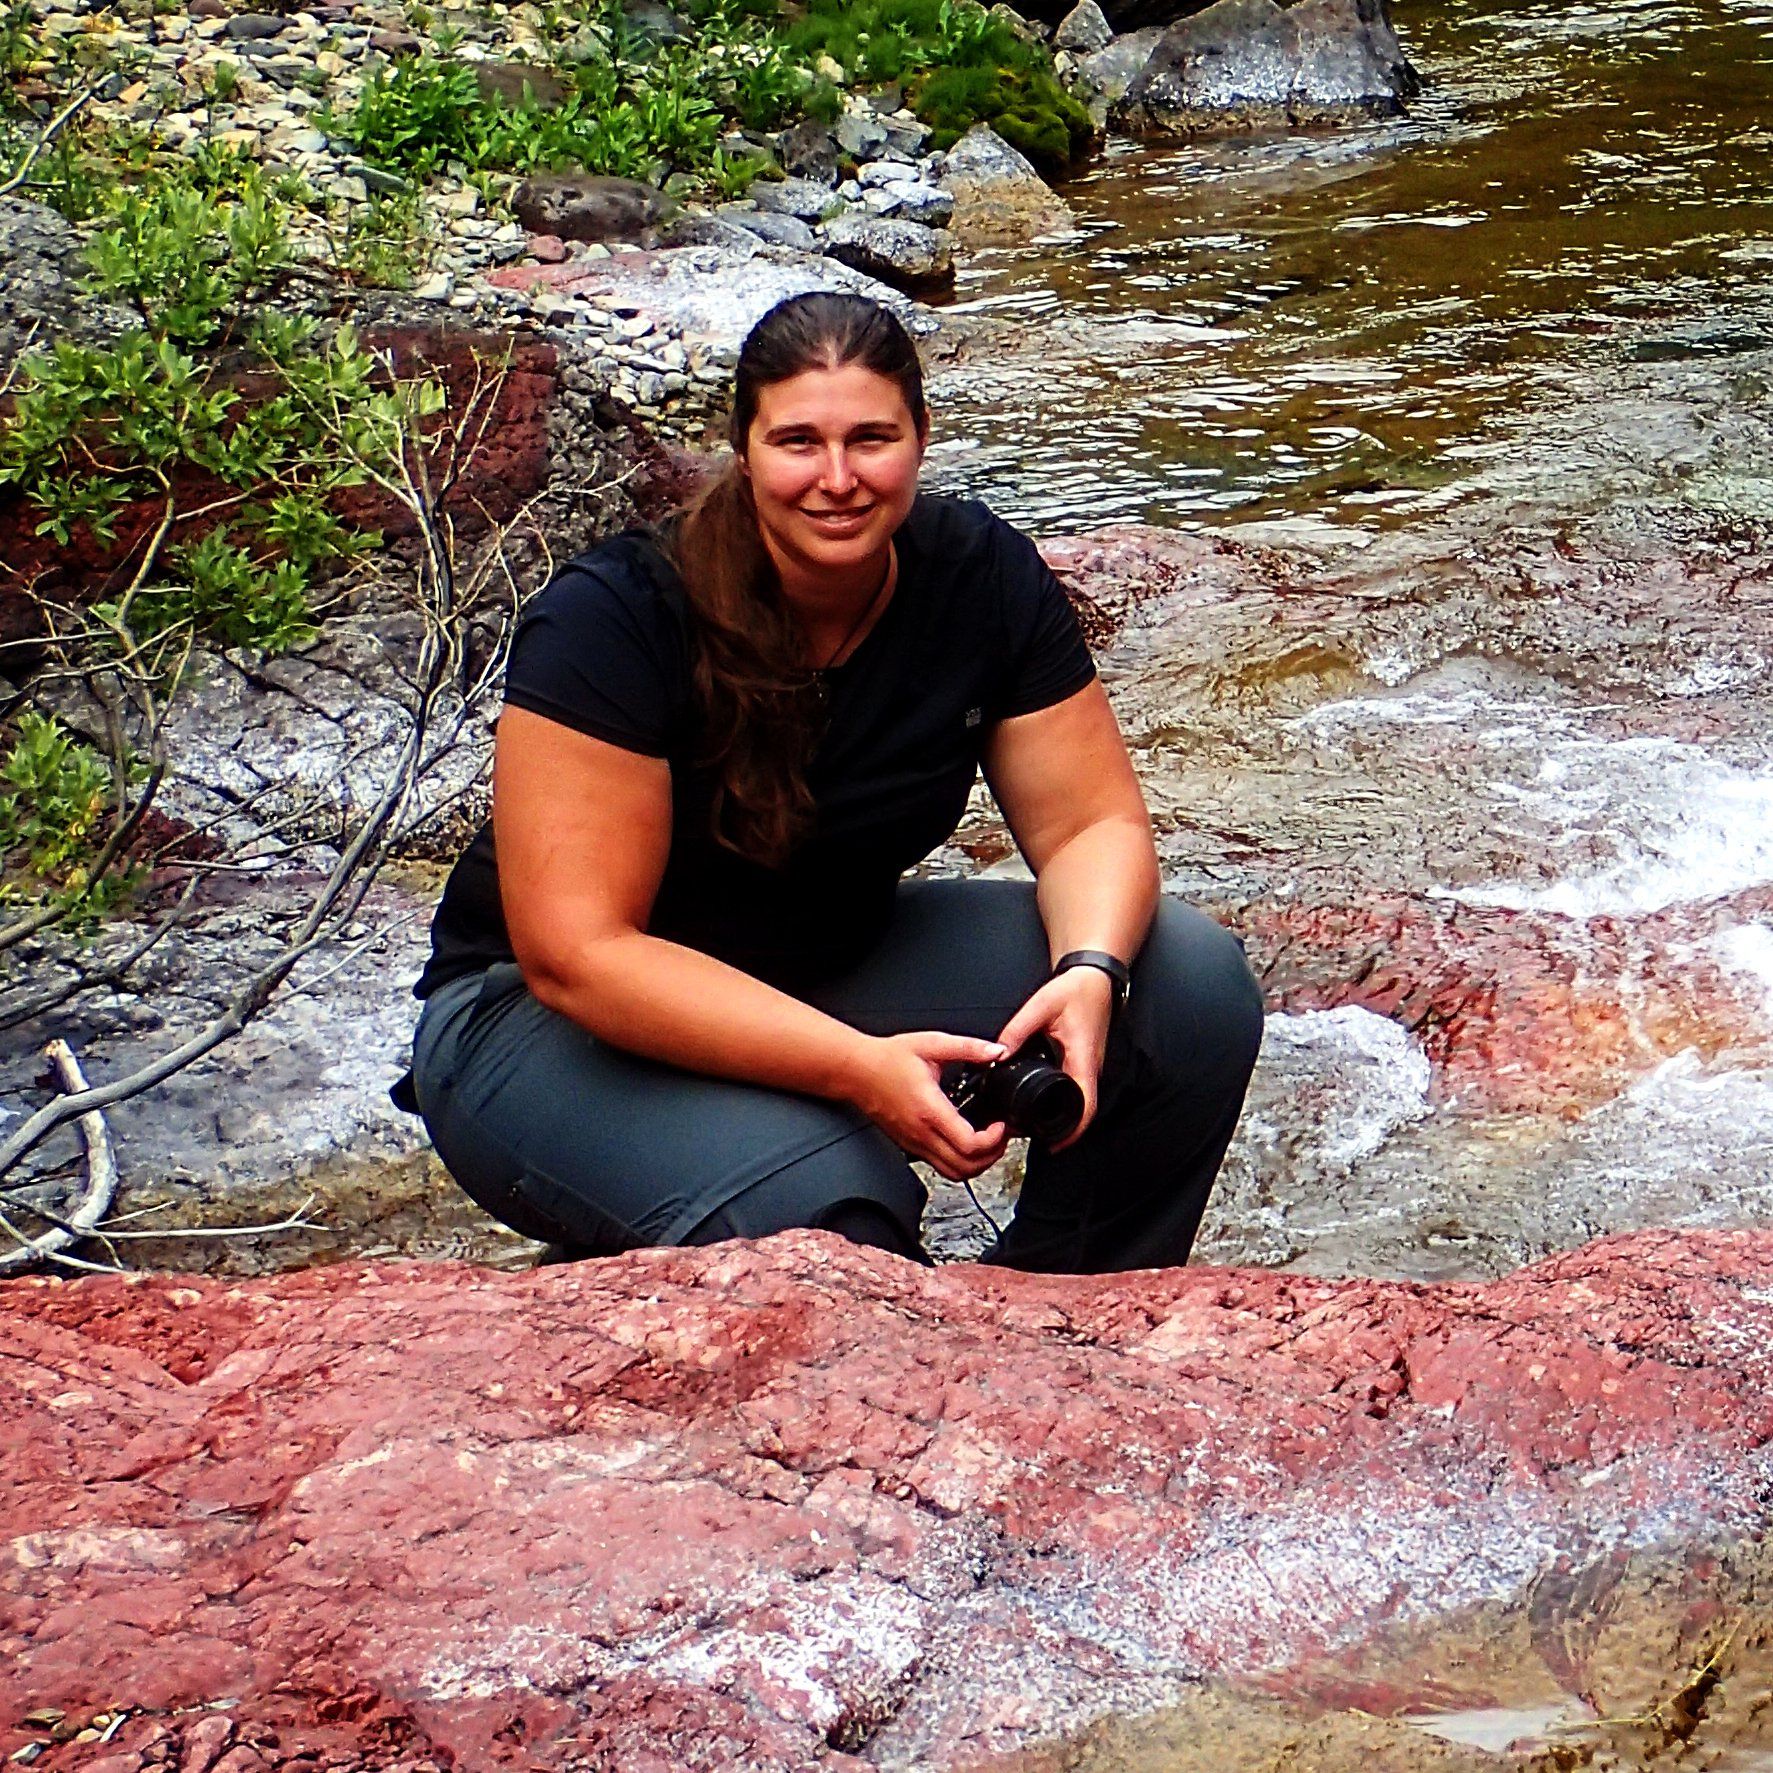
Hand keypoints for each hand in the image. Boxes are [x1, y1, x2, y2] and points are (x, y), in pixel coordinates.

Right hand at [846, 1031, 1009, 1181]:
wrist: (856, 1070)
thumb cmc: (888, 1059)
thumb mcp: (932, 1044)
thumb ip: (968, 1047)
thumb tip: (997, 1051)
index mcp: (930, 1110)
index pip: (969, 1144)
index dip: (993, 1140)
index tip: (1001, 1125)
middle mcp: (922, 1133)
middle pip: (965, 1168)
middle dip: (992, 1156)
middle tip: (1001, 1136)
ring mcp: (915, 1143)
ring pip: (953, 1174)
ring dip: (977, 1165)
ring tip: (988, 1143)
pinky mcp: (910, 1145)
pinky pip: (940, 1166)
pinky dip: (960, 1163)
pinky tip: (966, 1143)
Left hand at [996, 967, 1114, 1150]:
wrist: (1094, 977)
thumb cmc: (1075, 990)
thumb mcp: (1041, 1006)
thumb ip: (1017, 1030)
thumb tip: (998, 1053)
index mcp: (1083, 1059)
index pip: (1086, 1106)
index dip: (1072, 1131)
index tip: (1053, 1145)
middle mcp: (1090, 1067)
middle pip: (1082, 1111)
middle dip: (1062, 1130)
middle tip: (1032, 1137)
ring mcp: (1089, 1065)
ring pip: (1080, 1101)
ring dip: (1063, 1117)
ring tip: (1034, 1125)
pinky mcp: (1084, 1061)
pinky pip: (1076, 1088)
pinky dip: (1063, 1100)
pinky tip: (1042, 1100)